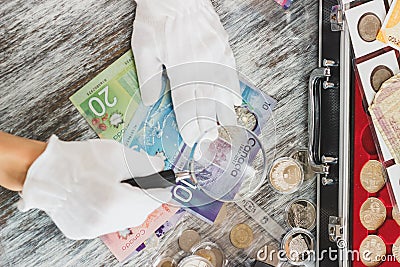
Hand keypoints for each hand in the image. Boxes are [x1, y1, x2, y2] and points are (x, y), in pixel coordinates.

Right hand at [18, 135, 170, 239]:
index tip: (166, 186)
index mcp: (115, 200)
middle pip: (139, 213)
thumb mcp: (116, 155)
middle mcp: (104, 219)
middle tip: (145, 184)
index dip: (162, 190)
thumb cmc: (76, 160)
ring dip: (131, 206)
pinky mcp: (81, 230)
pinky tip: (107, 197)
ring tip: (124, 189)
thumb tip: (159, 166)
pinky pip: (107, 223)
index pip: (152, 200)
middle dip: (147, 199)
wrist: (43, 171)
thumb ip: (143, 164)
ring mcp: (91, 227)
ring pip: (124, 221)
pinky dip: (113, 212)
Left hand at [132, 0, 241, 146]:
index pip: (188, 107)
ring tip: (228, 130)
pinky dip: (234, 92)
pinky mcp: (224, 50)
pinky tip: (236, 103)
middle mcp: (201, 68)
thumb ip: (148, 77)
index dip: (191, 127)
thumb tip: (150, 100)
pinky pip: (232, 76)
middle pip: (208, 105)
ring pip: (223, 94)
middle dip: (211, 127)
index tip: (194, 141)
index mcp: (180, 70)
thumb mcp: (143, 48)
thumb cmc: (158, 18)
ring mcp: (216, 60)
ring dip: (225, 114)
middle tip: (214, 143)